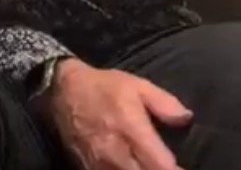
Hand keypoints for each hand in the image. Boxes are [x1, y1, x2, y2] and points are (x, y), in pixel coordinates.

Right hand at [46, 58, 191, 169]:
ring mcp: (99, 163)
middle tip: (163, 167)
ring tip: (147, 166)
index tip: (183, 168)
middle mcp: (116, 151)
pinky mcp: (87, 167)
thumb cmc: (103, 87)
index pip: (161, 165)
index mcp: (131, 129)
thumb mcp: (136, 85)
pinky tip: (128, 167)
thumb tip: (186, 119)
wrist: (61, 89)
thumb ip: (164, 103)